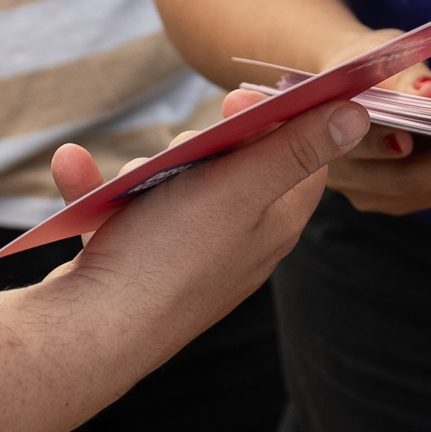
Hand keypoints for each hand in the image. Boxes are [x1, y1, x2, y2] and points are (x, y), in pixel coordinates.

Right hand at [36, 88, 368, 349]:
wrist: (90, 332)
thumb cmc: (170, 257)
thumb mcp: (242, 188)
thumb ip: (298, 148)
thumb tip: (358, 117)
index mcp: (275, 224)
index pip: (303, 157)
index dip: (280, 119)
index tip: (242, 99)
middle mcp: (238, 240)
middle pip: (233, 161)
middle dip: (198, 145)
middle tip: (184, 154)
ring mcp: (186, 252)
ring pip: (172, 179)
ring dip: (145, 168)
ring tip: (135, 182)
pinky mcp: (138, 259)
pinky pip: (122, 206)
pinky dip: (99, 187)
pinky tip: (72, 165)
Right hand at [309, 52, 430, 214]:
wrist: (347, 84)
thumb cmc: (364, 63)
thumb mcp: (378, 54)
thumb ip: (404, 75)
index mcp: (322, 133)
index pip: (354, 143)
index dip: (382, 143)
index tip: (411, 140)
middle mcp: (342, 175)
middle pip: (401, 177)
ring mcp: (368, 193)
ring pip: (423, 190)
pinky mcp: (393, 199)